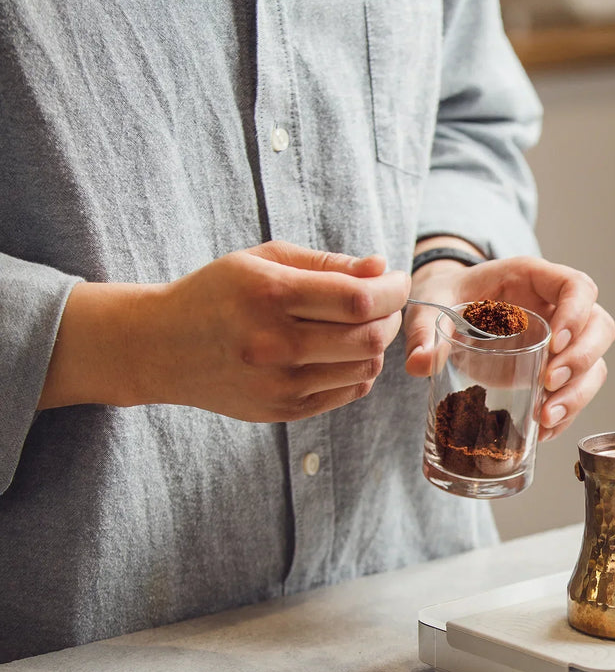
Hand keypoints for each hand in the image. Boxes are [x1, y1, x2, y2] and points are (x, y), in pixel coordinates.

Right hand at [40, 242, 409, 421]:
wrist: (159, 347)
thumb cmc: (218, 293)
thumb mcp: (263, 261)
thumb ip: (328, 264)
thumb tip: (382, 268)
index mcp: (269, 295)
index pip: (358, 298)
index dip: (392, 289)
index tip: (398, 280)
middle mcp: (274, 343)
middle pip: (368, 337)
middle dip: (390, 316)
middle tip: (384, 304)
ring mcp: (279, 383)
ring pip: (365, 367)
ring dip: (376, 344)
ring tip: (360, 327)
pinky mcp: (282, 410)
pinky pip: (348, 391)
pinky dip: (359, 370)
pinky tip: (341, 352)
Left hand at [403, 256, 614, 441]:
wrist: (448, 309)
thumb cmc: (449, 297)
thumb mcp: (433, 304)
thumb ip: (425, 329)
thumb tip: (420, 363)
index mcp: (534, 279)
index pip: (577, 287)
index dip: (577, 313)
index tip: (554, 343)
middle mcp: (557, 308)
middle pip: (599, 328)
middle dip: (582, 360)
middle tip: (548, 383)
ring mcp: (561, 341)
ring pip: (595, 364)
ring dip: (578, 394)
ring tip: (545, 417)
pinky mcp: (554, 369)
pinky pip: (577, 391)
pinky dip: (566, 414)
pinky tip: (542, 431)